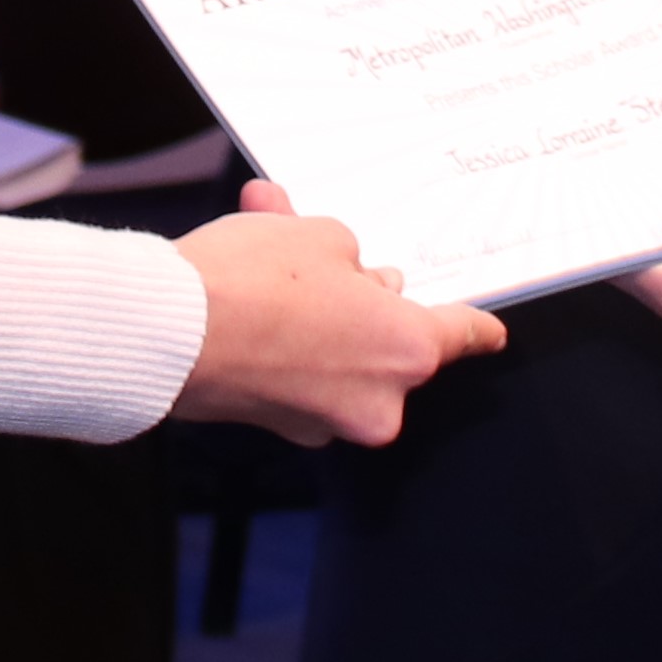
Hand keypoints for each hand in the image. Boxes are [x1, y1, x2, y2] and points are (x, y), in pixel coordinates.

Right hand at [172, 175, 505, 445]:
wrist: (169, 332)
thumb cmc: (250, 283)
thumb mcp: (317, 235)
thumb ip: (347, 255)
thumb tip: (345, 270)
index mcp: (405, 348)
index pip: (459, 334)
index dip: (476, 327)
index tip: (493, 334)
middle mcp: (377, 398)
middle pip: (390, 342)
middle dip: (362, 303)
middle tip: (325, 263)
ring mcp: (326, 420)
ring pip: (341, 357)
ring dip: (317, 317)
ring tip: (266, 258)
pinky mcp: (279, 425)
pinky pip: (299, 375)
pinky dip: (283, 343)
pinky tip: (245, 297)